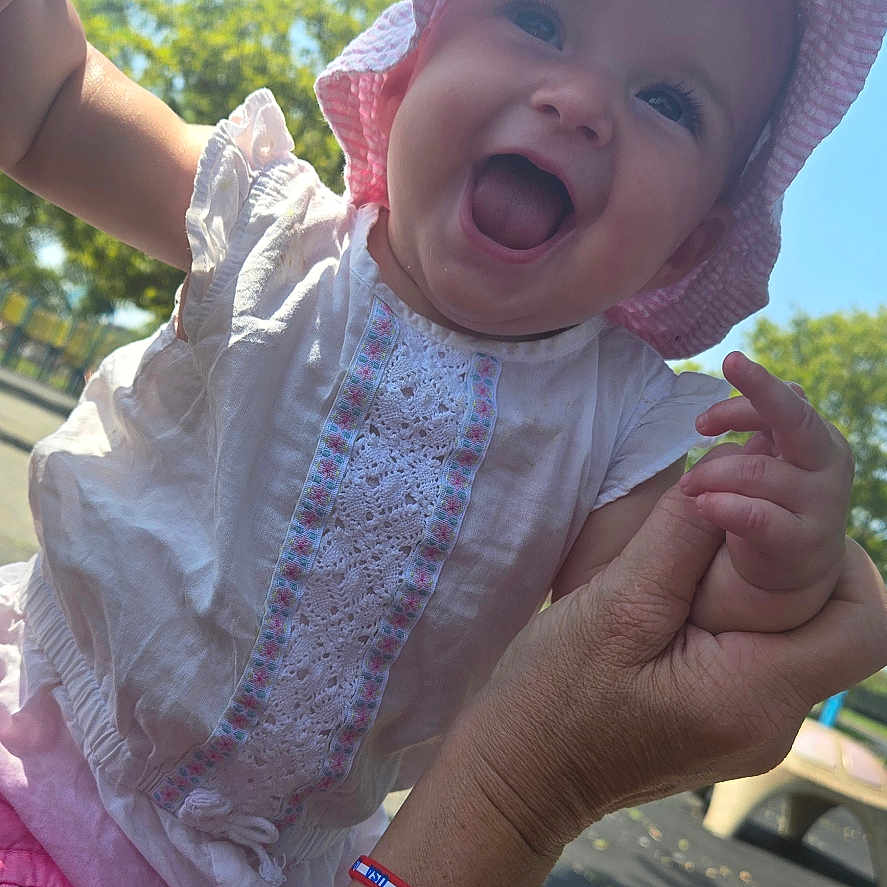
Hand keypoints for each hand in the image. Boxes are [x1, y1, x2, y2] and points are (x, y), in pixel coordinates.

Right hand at [373, 485, 886, 886]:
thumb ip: (675, 541)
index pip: (862, 624)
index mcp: (751, 696)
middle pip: (836, 627)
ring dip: (769, 578)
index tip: (785, 506)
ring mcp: (746, 725)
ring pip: (798, 636)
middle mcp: (769, 720)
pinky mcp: (719, 717)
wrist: (515, 777)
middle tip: (747, 512)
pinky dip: (739, 606)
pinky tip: (686, 581)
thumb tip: (725, 473)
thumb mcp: (611, 611)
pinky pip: (759, 653)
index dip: (843, 553)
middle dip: (808, 556)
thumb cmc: (550, 701)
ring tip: (710, 537)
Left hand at [680, 352, 852, 631]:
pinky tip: (702, 503)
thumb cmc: (770, 499)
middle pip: (794, 418)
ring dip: (709, 474)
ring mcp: (821, 503)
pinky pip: (755, 515)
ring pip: (755, 470)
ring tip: (688, 486)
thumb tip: (765, 377)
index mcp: (817, 437)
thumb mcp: (770, 456)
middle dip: (758, 390)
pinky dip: (722, 505)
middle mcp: (828, 464)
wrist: (792, 566)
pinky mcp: (803, 542)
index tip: (700, 422)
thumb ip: (765, 422)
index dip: (744, 397)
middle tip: (725, 370)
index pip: (784, 402)